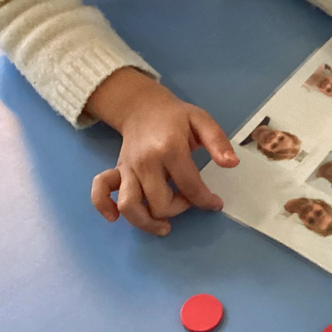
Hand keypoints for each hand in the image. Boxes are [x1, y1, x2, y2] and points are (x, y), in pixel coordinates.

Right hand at [87, 68, 238, 235]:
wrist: (142, 105)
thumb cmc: (176, 116)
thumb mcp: (202, 120)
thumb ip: (218, 141)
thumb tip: (231, 164)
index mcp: (170, 148)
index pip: (190, 186)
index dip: (205, 201)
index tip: (215, 204)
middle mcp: (145, 161)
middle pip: (160, 202)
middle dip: (179, 209)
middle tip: (189, 199)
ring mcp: (127, 167)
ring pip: (130, 206)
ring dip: (146, 222)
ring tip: (163, 226)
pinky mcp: (116, 170)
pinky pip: (100, 191)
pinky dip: (103, 207)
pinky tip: (114, 218)